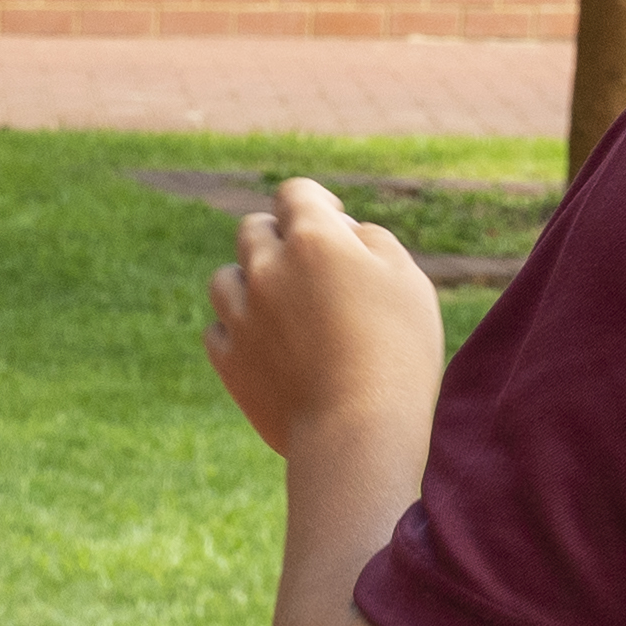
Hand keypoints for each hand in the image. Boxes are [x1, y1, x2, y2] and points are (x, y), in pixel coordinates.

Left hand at [203, 176, 444, 458]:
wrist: (358, 433)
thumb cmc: (398, 353)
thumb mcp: (408, 281)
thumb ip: (374, 241)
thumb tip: (346, 232)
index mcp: (312, 238)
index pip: (295, 193)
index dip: (315, 202)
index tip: (333, 222)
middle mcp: (267, 268)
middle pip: (252, 229)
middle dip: (278, 238)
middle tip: (309, 267)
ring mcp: (241, 315)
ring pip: (225, 278)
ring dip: (249, 282)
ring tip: (280, 307)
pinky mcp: (229, 360)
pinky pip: (217, 329)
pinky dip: (236, 331)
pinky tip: (264, 345)